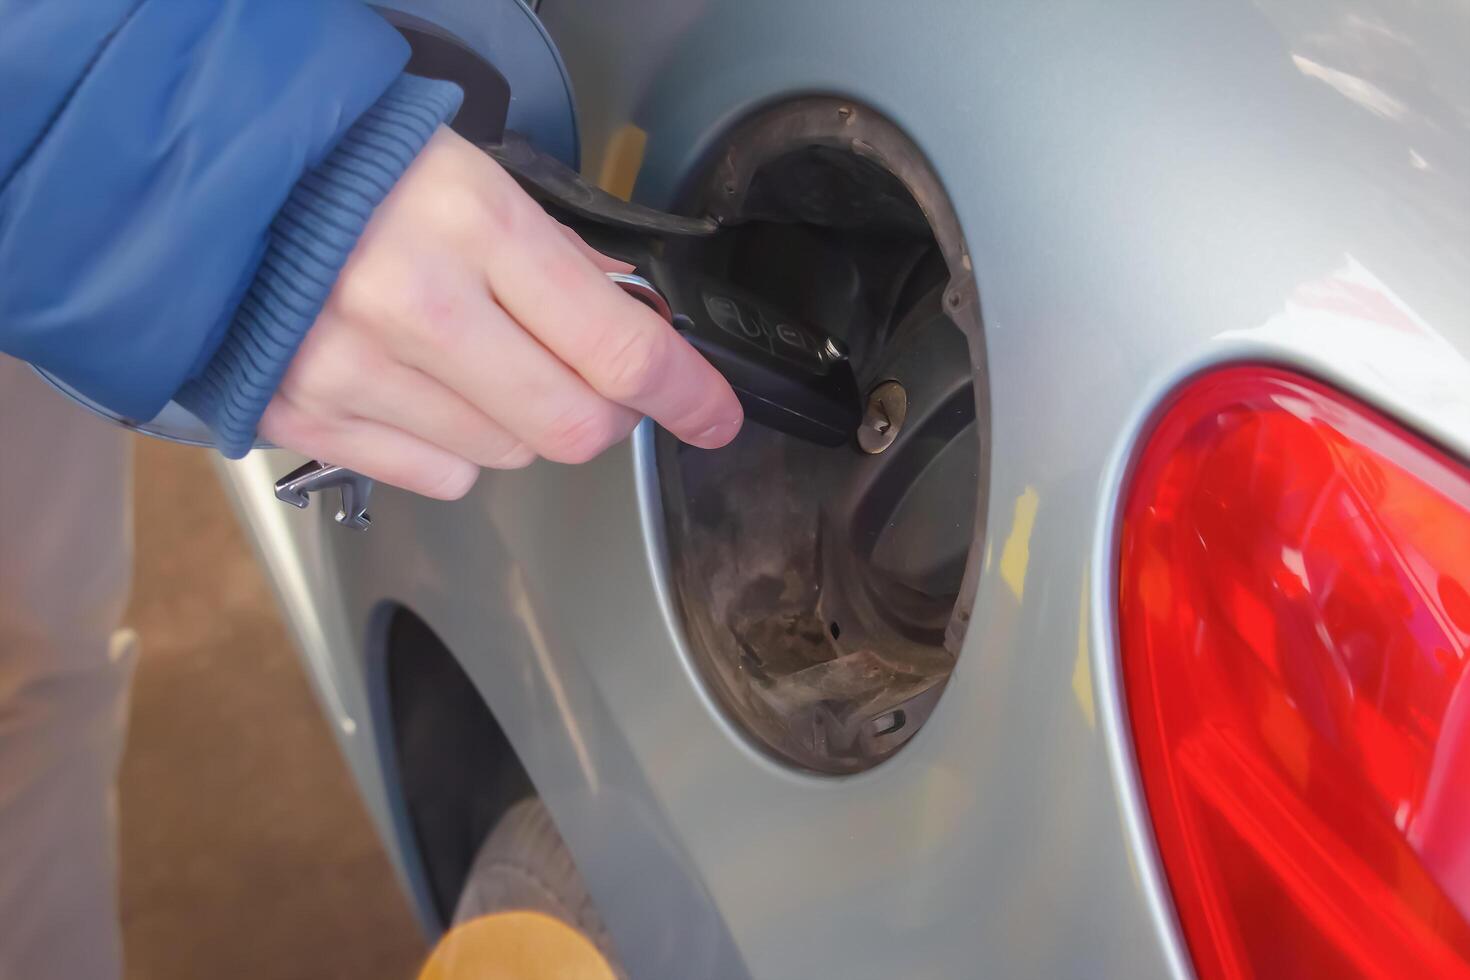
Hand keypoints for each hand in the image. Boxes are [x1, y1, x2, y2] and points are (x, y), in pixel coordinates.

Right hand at [259, 126, 742, 498]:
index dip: (685, 392)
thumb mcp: (474, 178)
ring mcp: (355, 370)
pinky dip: (456, 447)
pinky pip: (437, 476)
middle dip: (608, 415)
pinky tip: (425, 389)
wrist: (210, 187)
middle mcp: (415, 304)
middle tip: (599, 385)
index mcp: (472, 223)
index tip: (712, 415)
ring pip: (507, 456)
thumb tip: (631, 321)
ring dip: (523, 422)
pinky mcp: (310, 415)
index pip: (618, 346)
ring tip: (478, 359)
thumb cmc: (351, 172)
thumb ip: (558, 260)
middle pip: (573, 426)